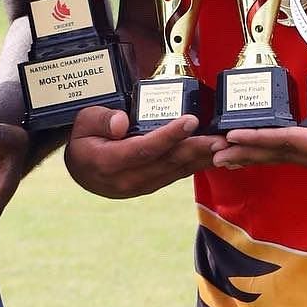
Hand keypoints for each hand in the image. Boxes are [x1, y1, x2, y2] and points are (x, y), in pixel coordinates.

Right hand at [64, 104, 225, 198]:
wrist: (81, 171)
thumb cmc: (83, 140)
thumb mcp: (82, 122)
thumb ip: (101, 120)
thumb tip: (121, 122)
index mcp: (109, 162)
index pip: (144, 149)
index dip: (169, 135)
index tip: (190, 121)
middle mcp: (128, 179)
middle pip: (167, 162)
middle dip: (197, 149)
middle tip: (222, 138)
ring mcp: (142, 186)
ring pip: (176, 171)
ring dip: (203, 158)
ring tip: (226, 146)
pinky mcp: (152, 185)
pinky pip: (177, 174)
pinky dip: (196, 164)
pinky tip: (214, 155)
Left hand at [213, 105, 306, 186]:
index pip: (294, 143)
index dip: (262, 139)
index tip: (233, 138)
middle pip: (285, 155)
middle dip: (249, 153)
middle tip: (214, 153)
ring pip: (294, 158)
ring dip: (262, 156)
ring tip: (232, 157)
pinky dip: (285, 152)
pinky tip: (278, 150)